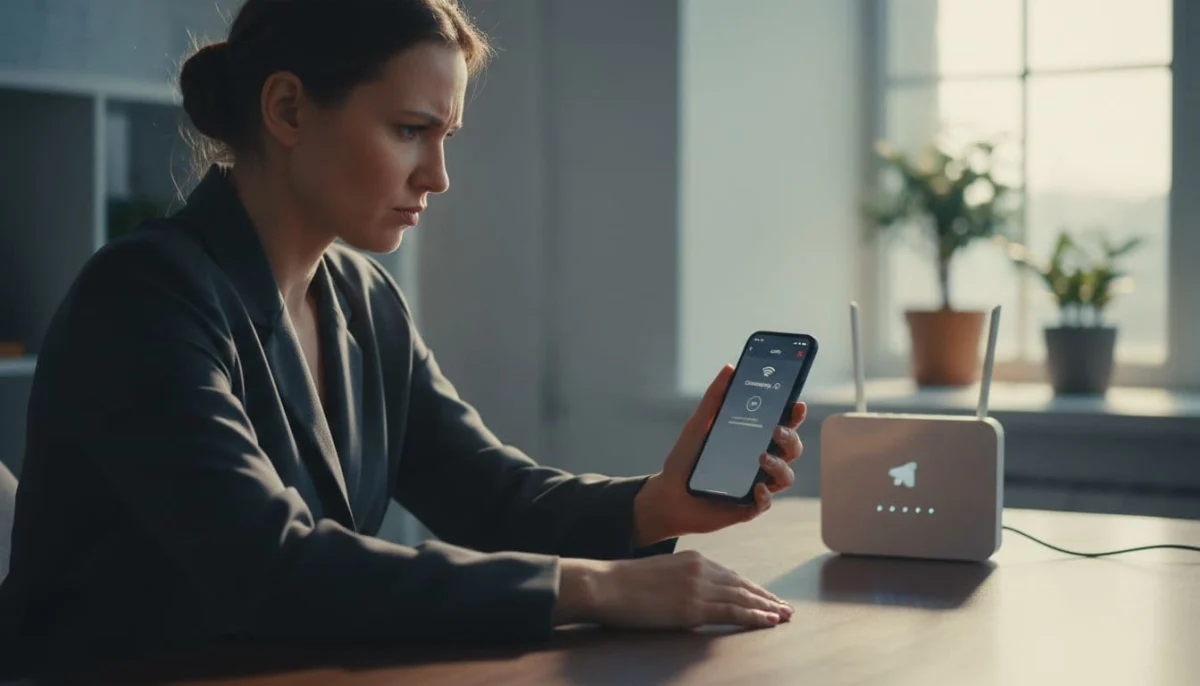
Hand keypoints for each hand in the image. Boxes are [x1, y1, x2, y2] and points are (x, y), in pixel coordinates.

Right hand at [553, 551, 792, 628]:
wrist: (605, 585)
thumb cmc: (624, 583)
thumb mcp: (660, 573)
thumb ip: (681, 580)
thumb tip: (690, 596)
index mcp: (695, 559)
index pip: (732, 575)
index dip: (752, 588)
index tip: (767, 597)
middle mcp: (702, 570)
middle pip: (743, 585)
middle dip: (766, 597)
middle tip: (785, 608)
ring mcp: (698, 589)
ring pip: (744, 598)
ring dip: (767, 608)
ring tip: (784, 616)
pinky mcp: (692, 608)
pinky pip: (733, 612)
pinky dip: (755, 617)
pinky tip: (769, 621)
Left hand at [633, 364, 807, 545]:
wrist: (668, 494)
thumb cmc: (686, 457)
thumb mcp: (698, 424)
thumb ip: (715, 397)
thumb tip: (730, 368)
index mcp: (753, 439)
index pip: (783, 424)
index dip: (794, 414)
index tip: (797, 404)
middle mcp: (760, 461)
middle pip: (792, 449)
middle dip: (791, 438)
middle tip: (776, 431)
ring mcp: (758, 484)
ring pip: (786, 476)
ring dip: (779, 466)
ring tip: (760, 458)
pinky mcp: (749, 506)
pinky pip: (766, 502)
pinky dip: (764, 495)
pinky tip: (755, 487)